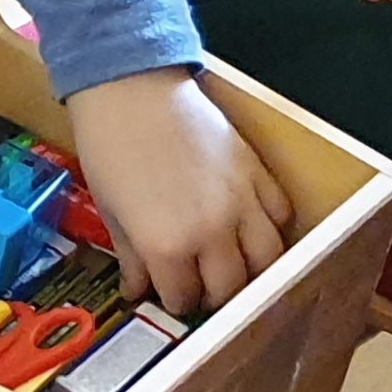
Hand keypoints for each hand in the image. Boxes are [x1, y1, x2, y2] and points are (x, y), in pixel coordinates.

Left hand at [66, 67, 291, 314]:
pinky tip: (251, 229)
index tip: (168, 297)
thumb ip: (132, 257)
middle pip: (231, 288)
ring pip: (268, 260)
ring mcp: (241, 201)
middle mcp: (212, 231)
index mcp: (168, 246)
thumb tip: (137, 290)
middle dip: (214, 296)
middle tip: (200, 289)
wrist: (131, 89)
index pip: (184, 298)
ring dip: (252, 272)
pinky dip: (271, 228)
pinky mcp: (258, 172)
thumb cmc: (110, 149)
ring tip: (233, 269)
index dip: (174, 302)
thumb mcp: (112, 212)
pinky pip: (281, 214)